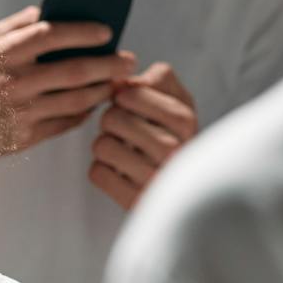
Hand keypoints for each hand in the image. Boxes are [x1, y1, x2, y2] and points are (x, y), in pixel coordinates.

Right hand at [0, 6, 138, 153]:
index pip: (53, 35)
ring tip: (115, 82)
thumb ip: (17, 24)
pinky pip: (65, 124)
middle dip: (108, 64)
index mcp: (6, 53)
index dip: (84, 32)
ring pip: (77, 100)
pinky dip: (84, 113)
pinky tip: (93, 103)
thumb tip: (49, 10)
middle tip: (128, 59)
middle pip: (75, 71)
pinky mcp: (25, 137)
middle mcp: (16, 82)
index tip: (107, 31)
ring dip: (102, 90)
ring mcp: (22, 112)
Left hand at [88, 61, 198, 210]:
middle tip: (128, 134)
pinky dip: (103, 171)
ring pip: (101, 145)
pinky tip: (122, 174)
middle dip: (112, 123)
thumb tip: (118, 81)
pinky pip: (97, 173)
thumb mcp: (178, 103)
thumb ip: (155, 80)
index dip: (122, 98)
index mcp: (183, 119)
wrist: (185, 191)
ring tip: (125, 154)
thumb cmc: (174, 139)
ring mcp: (153, 178)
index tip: (133, 108)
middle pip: (111, 118)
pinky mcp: (134, 201)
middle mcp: (173, 149)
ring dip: (106, 147)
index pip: (129, 94)